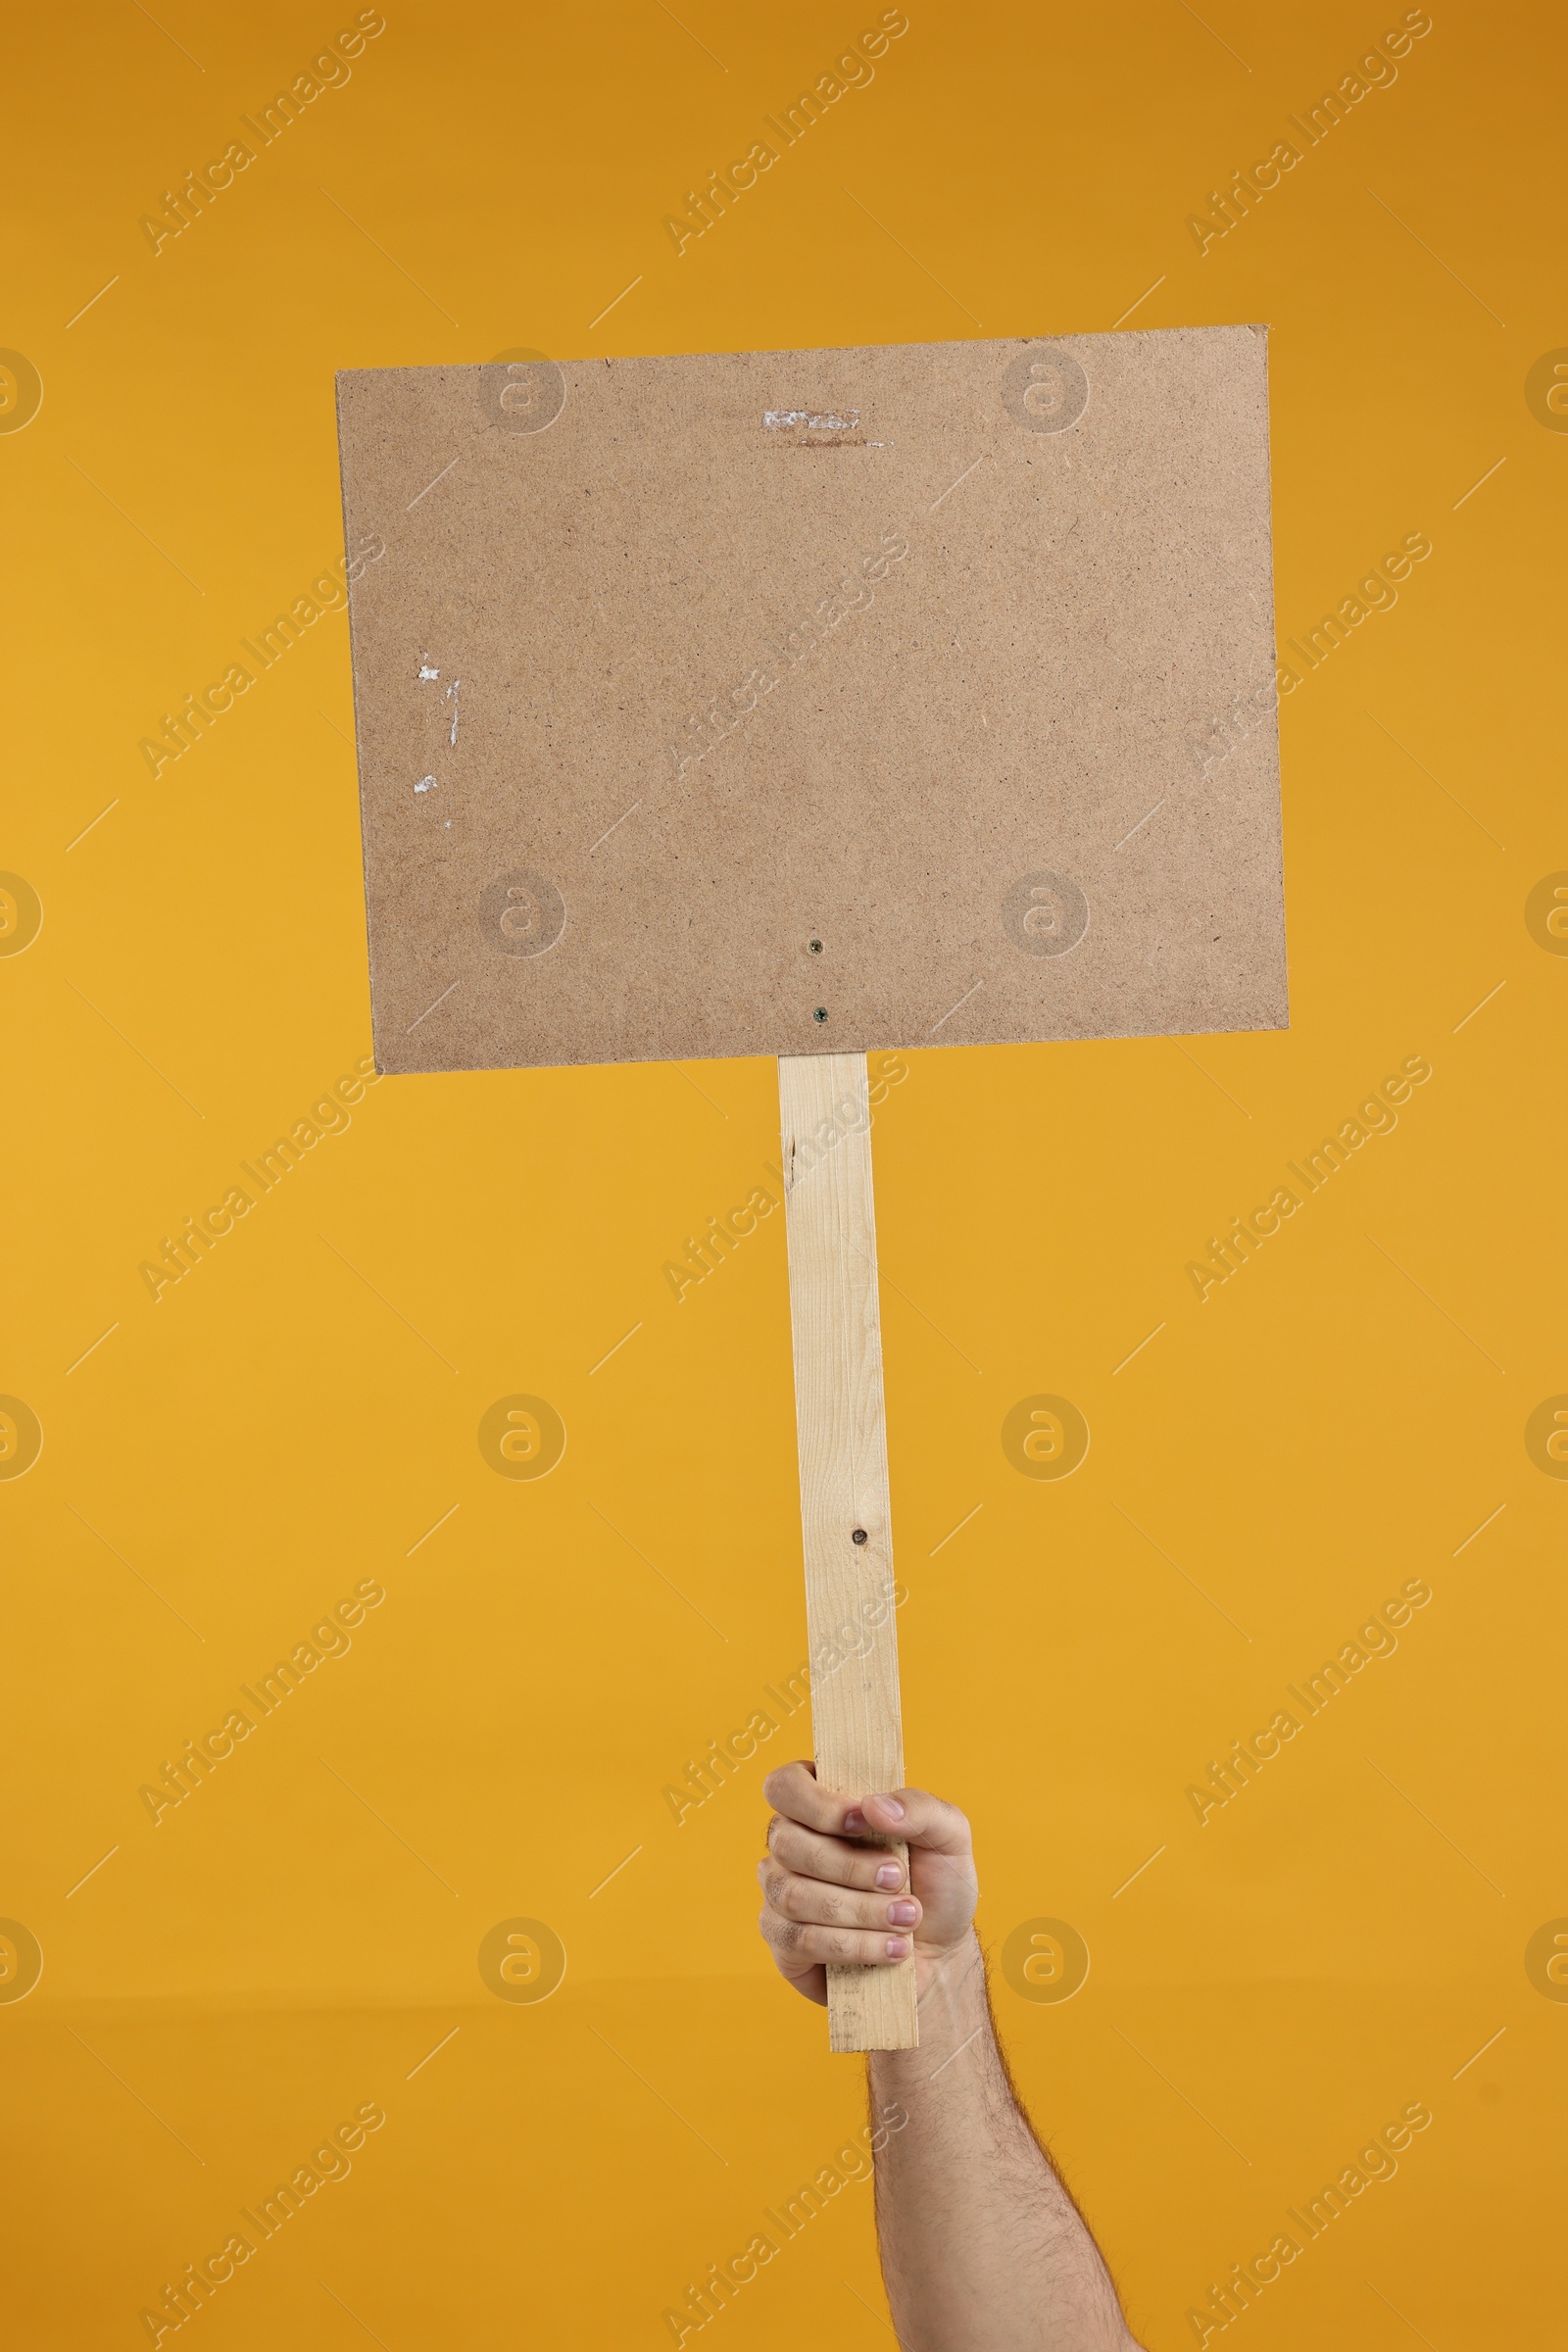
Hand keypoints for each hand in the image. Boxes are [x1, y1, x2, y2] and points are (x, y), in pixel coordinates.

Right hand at [757, 1761, 979, 2005]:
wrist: (939, 1954)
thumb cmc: (935, 1884)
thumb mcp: (948, 1836)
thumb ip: (920, 1808)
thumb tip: (872, 1805)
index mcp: (822, 1804)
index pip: (785, 1785)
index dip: (817, 1804)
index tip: (864, 1824)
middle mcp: (791, 1845)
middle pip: (787, 1843)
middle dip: (851, 1866)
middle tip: (899, 1880)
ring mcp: (780, 1895)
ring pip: (793, 1896)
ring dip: (859, 1910)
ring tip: (906, 1919)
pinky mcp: (785, 1945)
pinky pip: (799, 1941)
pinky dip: (853, 1945)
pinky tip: (890, 1948)